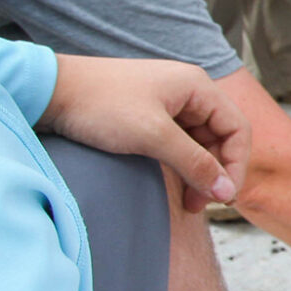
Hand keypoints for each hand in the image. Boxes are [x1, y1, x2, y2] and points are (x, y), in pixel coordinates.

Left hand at [38, 55, 249, 210]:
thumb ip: (194, 163)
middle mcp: (188, 92)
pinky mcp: (151, 115)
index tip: (223, 197)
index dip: (236, 166)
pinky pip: (179, 143)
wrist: (51, 92)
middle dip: (215, 173)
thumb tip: (226, 190)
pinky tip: (173, 183)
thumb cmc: (100, 104)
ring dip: (197, 172)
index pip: (238, 129)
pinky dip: (180, 165)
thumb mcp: (152, 136)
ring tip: (187, 201)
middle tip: (199, 204)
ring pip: (200, 143)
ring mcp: (169, 103)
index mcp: (197, 86)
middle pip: (221, 138)